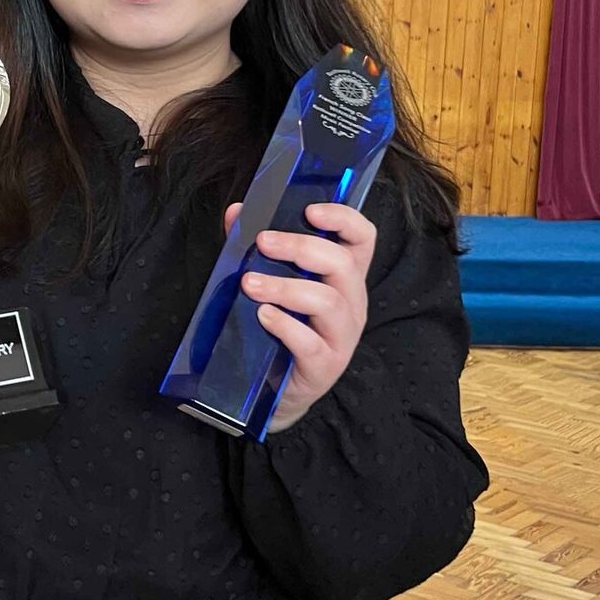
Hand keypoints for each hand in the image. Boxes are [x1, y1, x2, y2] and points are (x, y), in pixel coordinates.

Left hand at [223, 199, 375, 432]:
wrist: (274, 388)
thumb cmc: (277, 327)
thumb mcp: (272, 283)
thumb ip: (256, 247)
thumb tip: (237, 212)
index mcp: (344, 276)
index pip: (362, 237)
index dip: (343, 218)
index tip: (310, 210)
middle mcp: (352, 303)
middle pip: (342, 264)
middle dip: (301, 248)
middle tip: (262, 243)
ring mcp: (343, 336)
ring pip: (328, 302)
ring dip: (286, 288)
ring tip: (249, 284)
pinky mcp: (326, 366)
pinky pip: (311, 343)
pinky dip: (285, 326)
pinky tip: (262, 316)